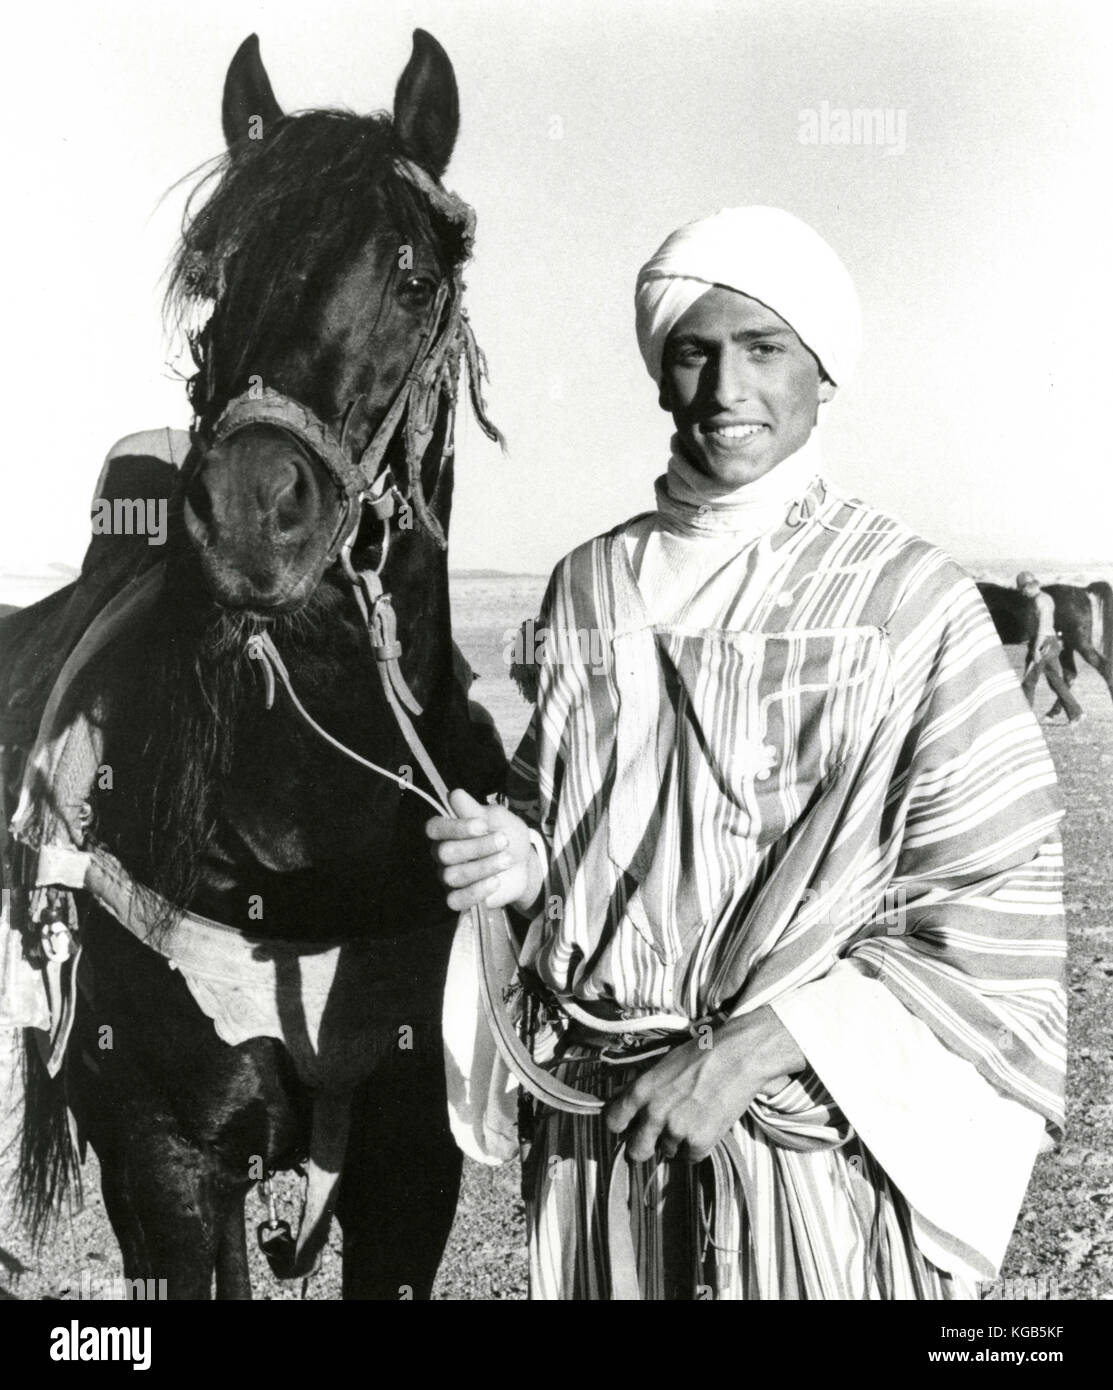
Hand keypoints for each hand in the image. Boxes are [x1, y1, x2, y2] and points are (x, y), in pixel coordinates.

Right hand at [425, 788, 542, 913]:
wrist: (525, 865)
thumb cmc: (507, 836)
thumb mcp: (499, 819)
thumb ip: (476, 810)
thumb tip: (455, 795)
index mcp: (447, 831)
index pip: (434, 828)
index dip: (456, 828)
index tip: (483, 825)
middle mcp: (442, 854)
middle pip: (445, 853)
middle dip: (477, 847)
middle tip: (504, 841)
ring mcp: (448, 877)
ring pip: (453, 876)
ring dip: (484, 866)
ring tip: (507, 859)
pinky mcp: (459, 898)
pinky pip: (455, 900)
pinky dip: (476, 891)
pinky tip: (496, 882)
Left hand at [603, 1007, 804, 1162]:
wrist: (736, 1058)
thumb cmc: (700, 1056)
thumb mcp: (662, 1066)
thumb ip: (641, 1089)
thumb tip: (620, 1102)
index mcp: (641, 1091)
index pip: (613, 1122)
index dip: (620, 1126)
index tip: (628, 1126)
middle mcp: (654, 1114)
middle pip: (635, 1151)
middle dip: (643, 1147)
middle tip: (656, 1137)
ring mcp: (676, 1131)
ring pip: (667, 1152)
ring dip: (676, 1142)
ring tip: (692, 1118)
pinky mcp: (699, 1143)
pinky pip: (690, 1157)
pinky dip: (697, 1147)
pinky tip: (705, 1125)